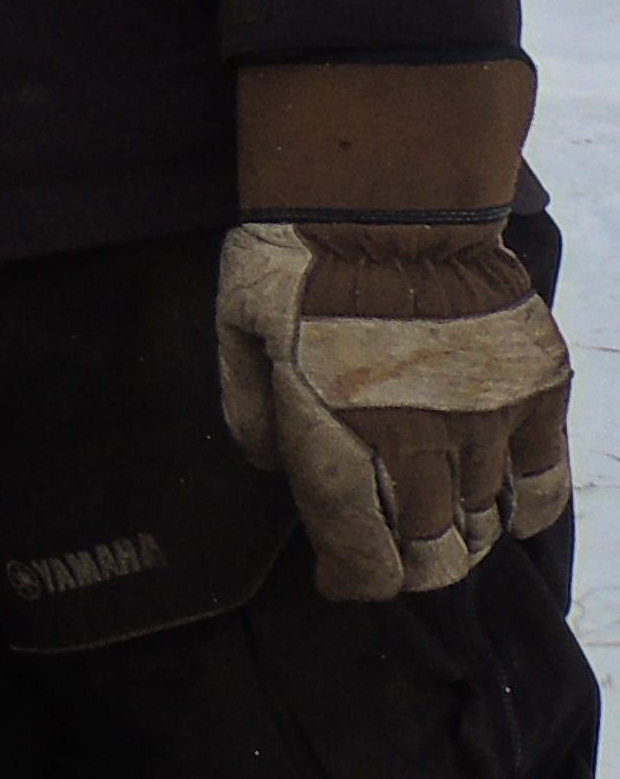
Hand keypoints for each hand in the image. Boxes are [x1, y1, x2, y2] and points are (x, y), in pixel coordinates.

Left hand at [218, 220, 572, 597]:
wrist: (393, 198)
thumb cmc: (298, 256)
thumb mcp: (236, 325)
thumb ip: (251, 407)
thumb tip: (269, 466)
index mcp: (338, 435)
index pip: (360, 552)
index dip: (352, 580)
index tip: (341, 580)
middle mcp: (419, 444)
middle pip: (430, 554)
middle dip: (407, 568)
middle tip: (391, 558)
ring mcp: (485, 422)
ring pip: (483, 524)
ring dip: (458, 536)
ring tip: (437, 526)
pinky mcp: (535, 394)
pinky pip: (542, 485)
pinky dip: (524, 510)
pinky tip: (503, 510)